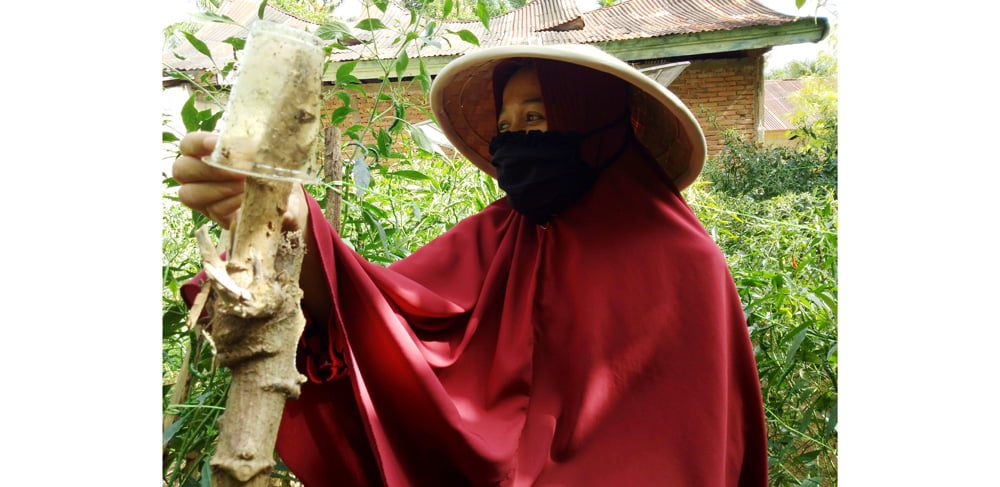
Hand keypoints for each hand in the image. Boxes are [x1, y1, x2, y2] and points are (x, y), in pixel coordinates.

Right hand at [173, 132, 307, 231]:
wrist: (285, 195)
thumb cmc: (269, 167)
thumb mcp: (265, 154)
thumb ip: (257, 148)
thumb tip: (255, 149)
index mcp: (202, 153)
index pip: (187, 144)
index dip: (198, 143)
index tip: (216, 144)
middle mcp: (196, 176)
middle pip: (181, 170)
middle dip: (211, 170)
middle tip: (238, 172)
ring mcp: (203, 198)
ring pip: (190, 194)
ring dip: (219, 189)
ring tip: (245, 186)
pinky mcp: (216, 216)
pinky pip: (214, 211)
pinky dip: (231, 204)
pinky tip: (248, 199)